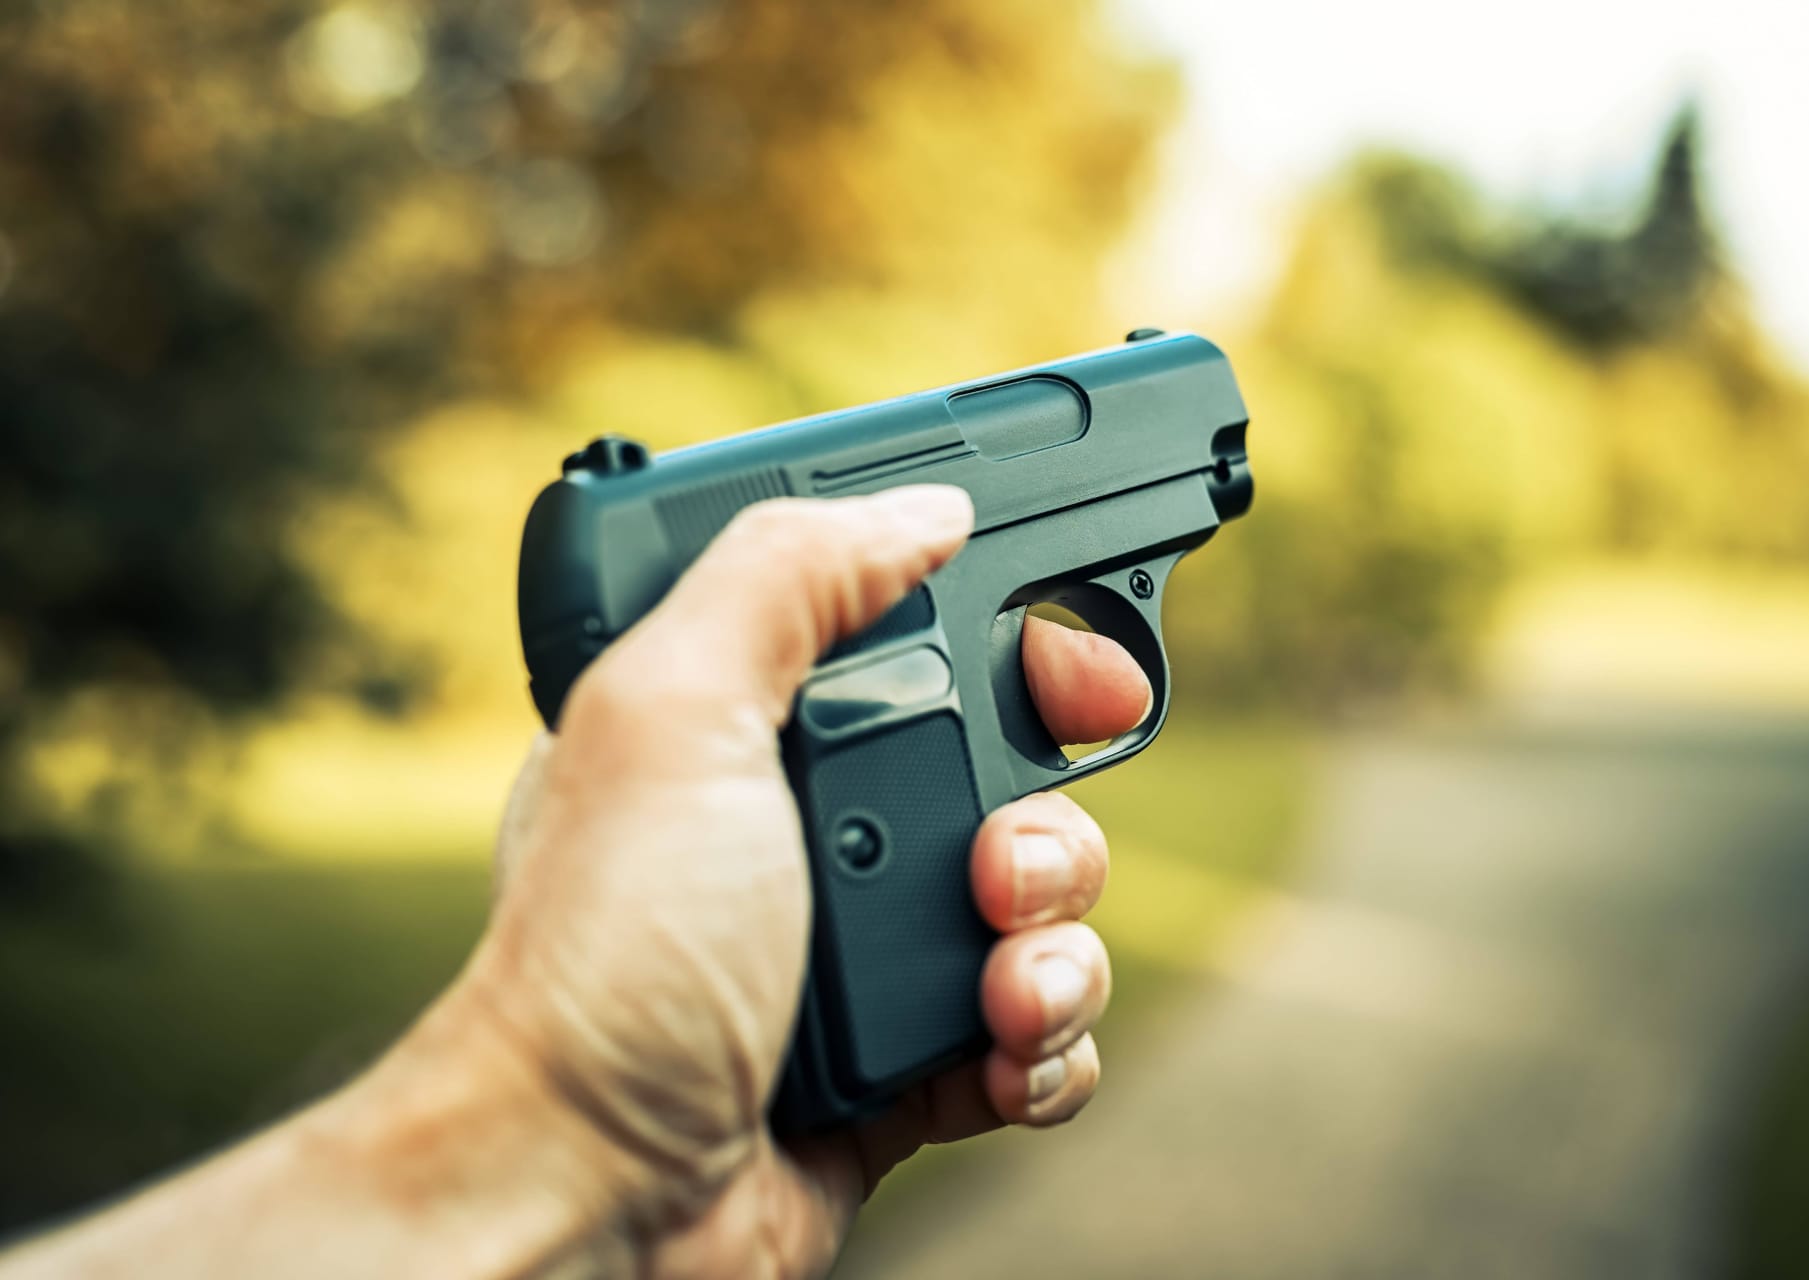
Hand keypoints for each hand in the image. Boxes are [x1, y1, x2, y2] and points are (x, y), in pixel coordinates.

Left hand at [452, 486, 1148, 1275]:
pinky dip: (1046, 1050)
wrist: (594, 1194)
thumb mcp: (672, 714)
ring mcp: (869, 953)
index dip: (1030, 649)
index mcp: (758, 727)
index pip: (932, 645)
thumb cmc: (609, 956)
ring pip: (1050, 913)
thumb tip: (928, 509)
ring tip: (997, 993)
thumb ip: (790, 578)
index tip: (1088, 674)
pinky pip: (1041, 1034)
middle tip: (1003, 870)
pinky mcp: (910, 1068)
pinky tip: (994, 1065)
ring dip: (1057, 951)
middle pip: (1022, 781)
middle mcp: (818, 833)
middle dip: (1052, 824)